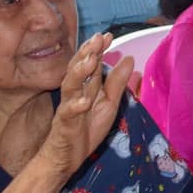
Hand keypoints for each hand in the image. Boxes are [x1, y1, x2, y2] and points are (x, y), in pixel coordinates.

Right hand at [37, 36, 133, 182]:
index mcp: (86, 87)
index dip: (98, 49)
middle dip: (87, 52)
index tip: (107, 34)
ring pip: (70, 86)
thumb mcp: (108, 104)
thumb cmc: (86, 129)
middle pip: (78, 69)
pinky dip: (75, 106)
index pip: (91, 64)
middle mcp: (75, 93)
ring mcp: (67, 108)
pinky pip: (67, 114)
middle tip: (97, 38)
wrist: (65, 157)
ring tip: (90, 60)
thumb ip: (117, 83)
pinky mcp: (64, 125)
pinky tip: (83, 101)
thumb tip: (129, 58)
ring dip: (79, 73)